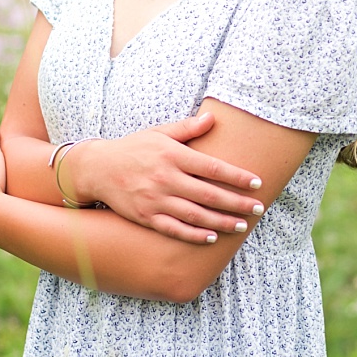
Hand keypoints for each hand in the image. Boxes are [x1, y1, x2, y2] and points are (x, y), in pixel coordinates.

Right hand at [65, 111, 265, 243]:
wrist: (98, 168)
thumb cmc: (133, 148)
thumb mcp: (159, 132)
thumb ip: (187, 128)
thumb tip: (213, 118)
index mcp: (172, 156)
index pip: (213, 168)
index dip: (238, 177)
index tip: (257, 183)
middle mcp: (166, 179)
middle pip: (209, 195)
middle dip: (237, 203)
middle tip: (259, 209)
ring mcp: (155, 200)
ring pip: (195, 215)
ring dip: (221, 222)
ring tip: (241, 226)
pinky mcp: (146, 216)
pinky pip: (174, 229)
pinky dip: (193, 235)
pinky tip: (211, 238)